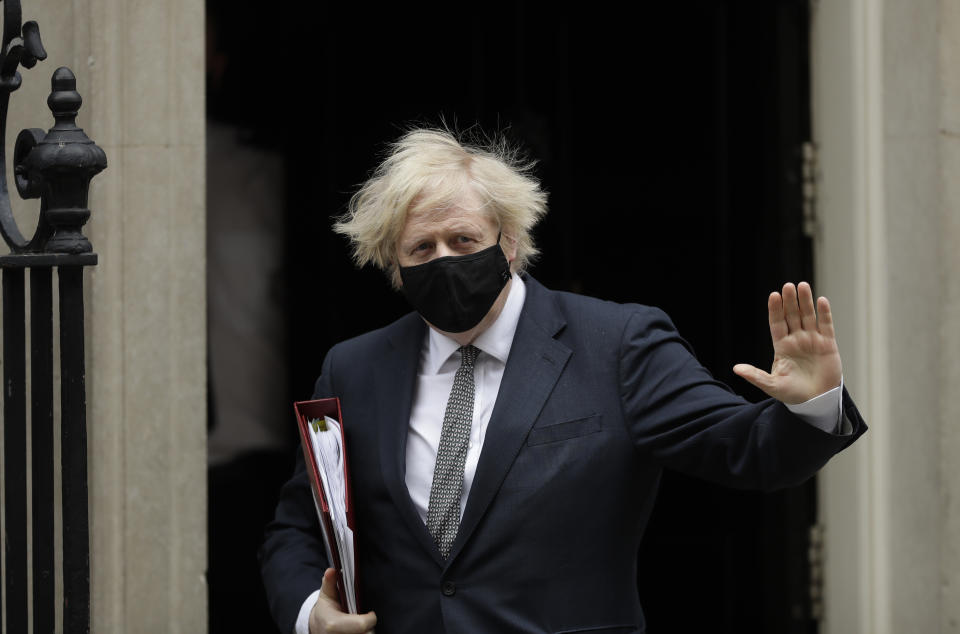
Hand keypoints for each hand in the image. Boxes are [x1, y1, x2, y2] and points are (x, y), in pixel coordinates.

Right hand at [309, 568, 376, 633]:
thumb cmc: (325, 610)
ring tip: (361, 625)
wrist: (318, 628)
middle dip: (369, 626)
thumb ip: (330, 582)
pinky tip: (358, 630)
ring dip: (366, 631)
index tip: (371, 614)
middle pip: (367, 633)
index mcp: (333, 624)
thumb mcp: (326, 595)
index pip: (362, 625)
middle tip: (366, 620)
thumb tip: (331, 570)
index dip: (370, 619)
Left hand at [733, 282, 841, 404]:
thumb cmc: (793, 394)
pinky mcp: (828, 345)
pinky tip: (821, 300)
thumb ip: (755, 376)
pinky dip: (824, 313)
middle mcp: (796, 340)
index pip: (777, 323)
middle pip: (792, 316)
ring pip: (808, 316)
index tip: (773, 296)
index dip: (775, 310)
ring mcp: (812, 340)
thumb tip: (736, 369)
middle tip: (788, 286)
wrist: (816, 402)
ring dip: (806, 302)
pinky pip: (826, 325)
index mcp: (781, 346)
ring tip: (803, 286)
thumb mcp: (772, 385)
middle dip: (790, 301)